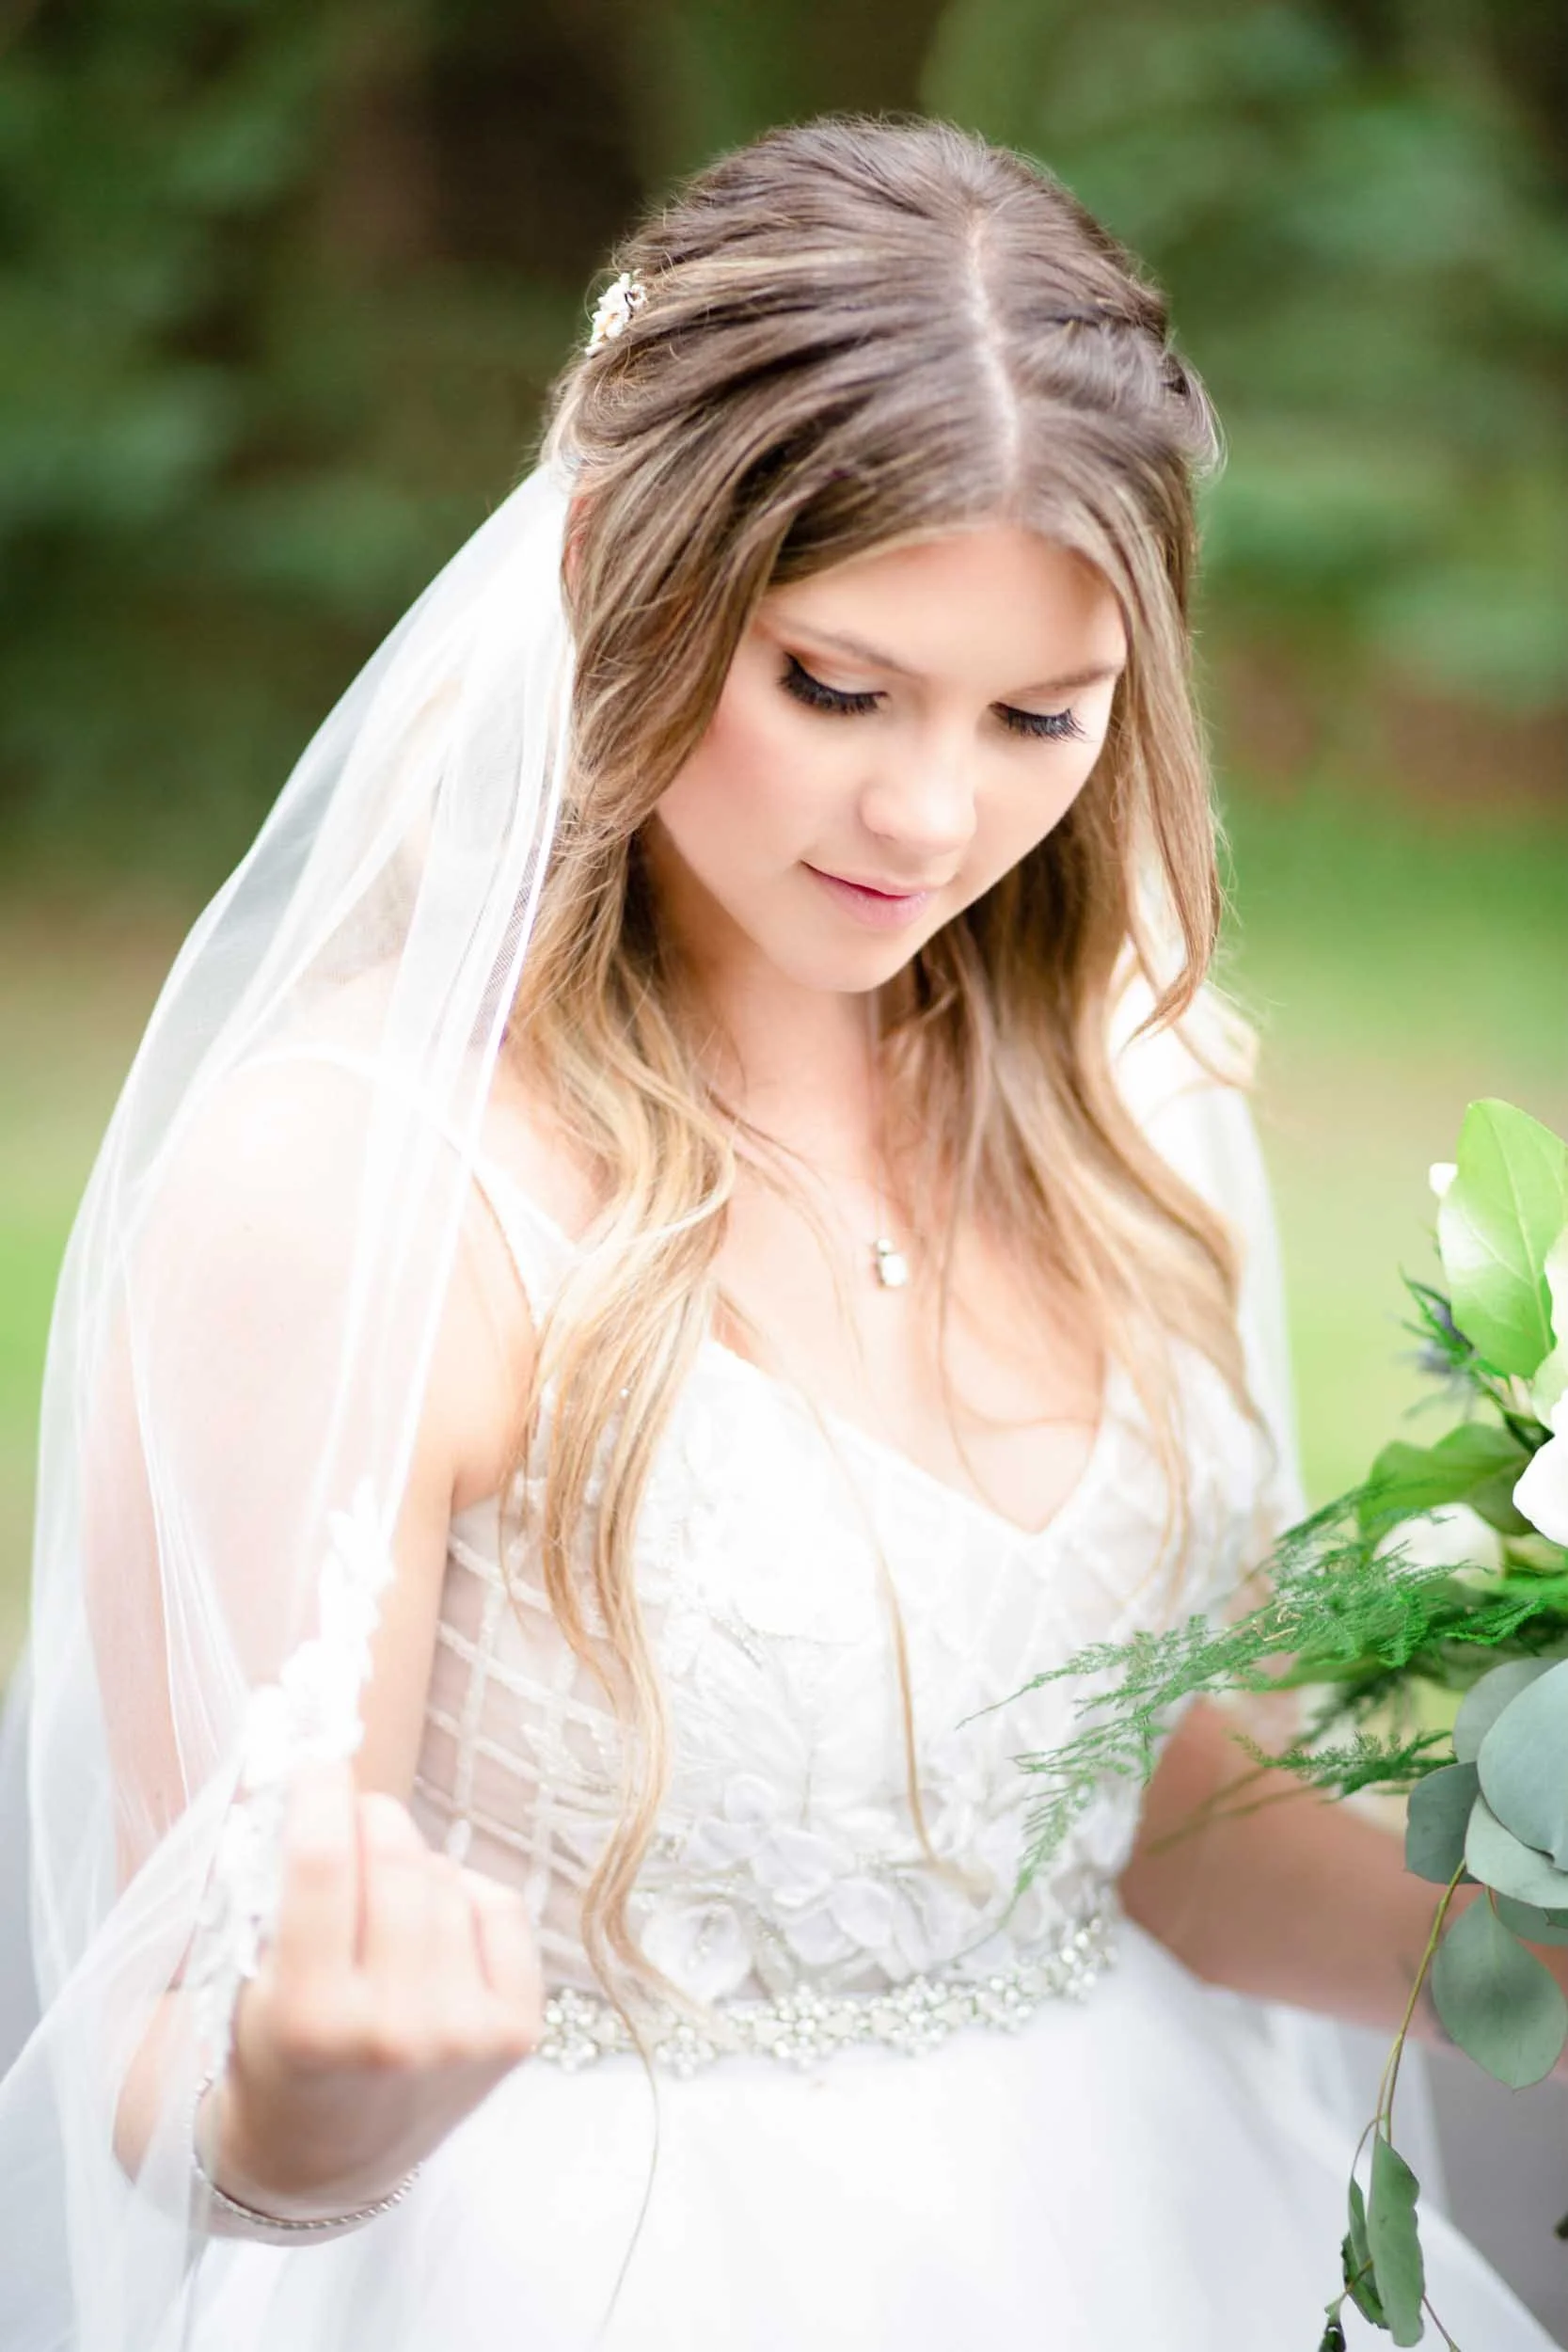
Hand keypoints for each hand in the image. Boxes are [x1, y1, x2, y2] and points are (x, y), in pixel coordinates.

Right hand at [209, 1758, 540, 2218]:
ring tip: (377, 1901)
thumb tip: (314, 1770)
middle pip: (396, 1859)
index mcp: (306, 2021)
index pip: (322, 1864)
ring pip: (445, 1879)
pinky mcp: (513, 2035)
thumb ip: (269, 1883)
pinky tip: (429, 1930)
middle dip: (368, 1817)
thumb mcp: (239, 1980)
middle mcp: (393, 2033)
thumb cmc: (268, 2052)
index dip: (320, 1791)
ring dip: (410, 1864)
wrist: (320, 2163)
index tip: (317, 1756)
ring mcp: (462, 2036)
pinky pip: (498, 1906)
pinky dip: (462, 1897)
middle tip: (349, 1814)